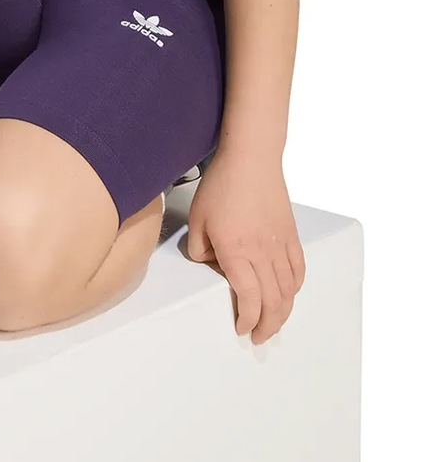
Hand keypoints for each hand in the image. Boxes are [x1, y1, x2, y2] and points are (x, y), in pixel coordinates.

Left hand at [185, 152, 305, 343]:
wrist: (251, 158)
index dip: (247, 319)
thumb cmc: (221, 185)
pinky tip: (288, 293)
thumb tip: (209, 263)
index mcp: (236, 251)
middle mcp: (262, 253)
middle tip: (258, 336)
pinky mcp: (291, 235)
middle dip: (267, 325)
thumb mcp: (198, 219)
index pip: (249, 298)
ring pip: (289, 290)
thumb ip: (198, 249)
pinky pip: (298, 269)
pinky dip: (295, 288)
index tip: (241, 328)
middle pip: (273, 302)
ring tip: (273, 322)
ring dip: (283, 312)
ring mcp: (280, 244)